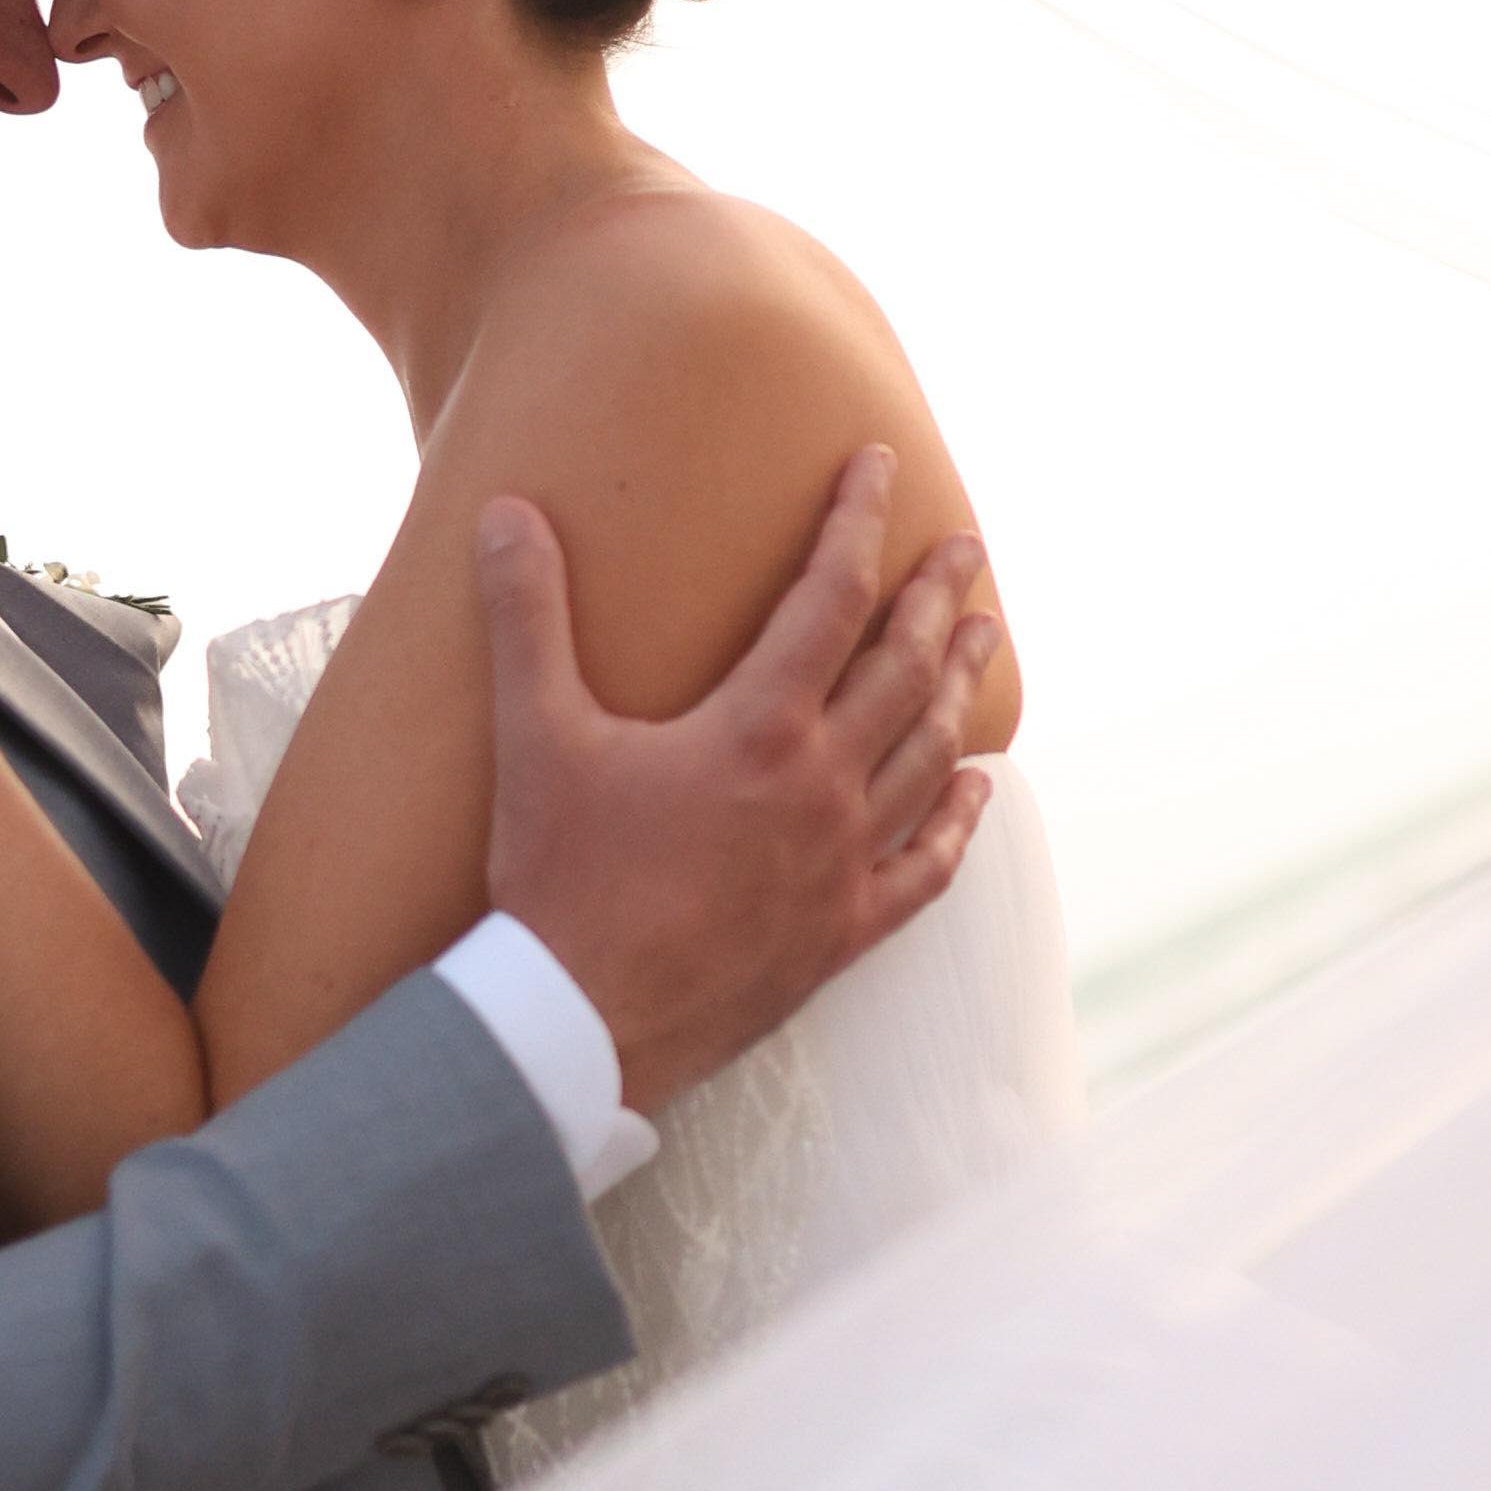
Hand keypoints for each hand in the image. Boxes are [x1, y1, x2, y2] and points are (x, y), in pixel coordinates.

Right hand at [475, 443, 998, 1115]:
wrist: (585, 1023)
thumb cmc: (558, 879)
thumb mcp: (534, 736)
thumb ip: (528, 618)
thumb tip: (507, 514)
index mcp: (759, 728)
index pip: (831, 596)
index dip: (858, 522)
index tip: (879, 467)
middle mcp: (821, 787)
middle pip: (904, 668)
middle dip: (937, 598)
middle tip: (967, 550)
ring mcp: (843, 863)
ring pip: (930, 755)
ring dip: (961, 688)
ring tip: (983, 637)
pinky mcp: (843, 933)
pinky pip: (927, 867)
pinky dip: (959, 821)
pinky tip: (981, 789)